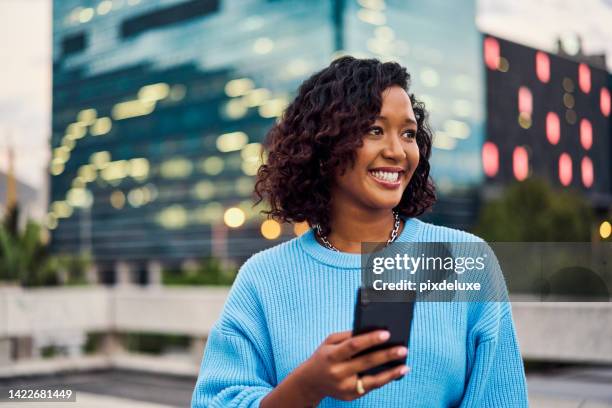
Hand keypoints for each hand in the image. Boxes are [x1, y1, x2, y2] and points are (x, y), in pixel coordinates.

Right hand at [294, 330, 408, 402]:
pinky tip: (397, 372)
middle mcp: (338, 372)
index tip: (386, 333)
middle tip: (403, 348)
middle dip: (386, 355)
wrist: (310, 382)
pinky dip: (385, 379)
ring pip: (372, 380)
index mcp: (331, 355)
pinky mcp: (351, 395)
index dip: (370, 339)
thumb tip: (370, 331)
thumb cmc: (324, 356)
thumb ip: (347, 336)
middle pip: (366, 362)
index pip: (353, 346)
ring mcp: (344, 386)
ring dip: (391, 373)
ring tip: (404, 365)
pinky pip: (371, 387)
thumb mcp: (329, 342)